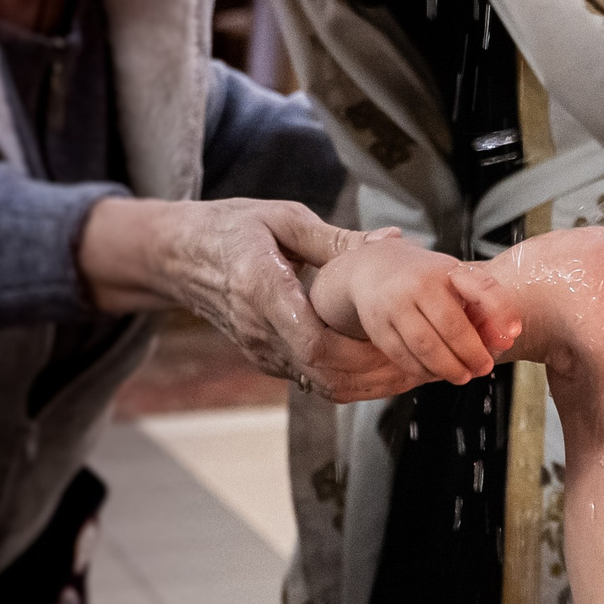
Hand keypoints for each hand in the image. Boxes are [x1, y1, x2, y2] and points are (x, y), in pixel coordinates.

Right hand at [81, 197, 422, 402]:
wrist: (178, 255)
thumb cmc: (231, 228)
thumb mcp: (283, 218)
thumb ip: (337, 238)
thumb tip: (391, 240)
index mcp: (261, 288)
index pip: (313, 341)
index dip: (362, 352)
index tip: (402, 343)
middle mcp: (258, 328)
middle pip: (325, 373)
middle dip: (379, 374)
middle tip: (425, 361)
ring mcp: (260, 349)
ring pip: (322, 385)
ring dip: (371, 383)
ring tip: (416, 366)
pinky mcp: (266, 358)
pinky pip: (314, 381)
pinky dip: (353, 380)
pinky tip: (385, 364)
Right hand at [312, 239, 521, 385]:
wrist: (373, 268)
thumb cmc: (424, 277)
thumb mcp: (455, 277)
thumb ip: (483, 302)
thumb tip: (508, 335)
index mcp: (444, 270)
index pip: (481, 287)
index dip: (501, 309)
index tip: (514, 332)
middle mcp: (416, 285)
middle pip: (451, 327)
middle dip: (472, 354)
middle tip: (483, 367)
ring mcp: (393, 307)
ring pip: (425, 347)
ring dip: (449, 368)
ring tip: (463, 375)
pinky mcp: (378, 328)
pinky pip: (404, 358)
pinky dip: (424, 371)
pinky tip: (436, 372)